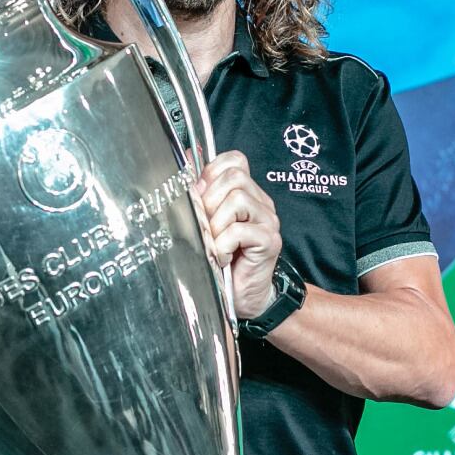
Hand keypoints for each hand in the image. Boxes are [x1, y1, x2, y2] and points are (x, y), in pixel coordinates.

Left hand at [194, 150, 282, 319]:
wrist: (242, 296)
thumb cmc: (220, 259)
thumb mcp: (204, 222)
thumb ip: (199, 193)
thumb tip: (186, 158)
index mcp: (246, 193)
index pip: (235, 160)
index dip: (212, 171)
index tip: (200, 195)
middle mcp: (261, 203)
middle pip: (234, 177)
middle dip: (209, 200)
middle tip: (206, 226)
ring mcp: (268, 220)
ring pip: (237, 199)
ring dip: (216, 224)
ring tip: (214, 244)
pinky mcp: (269, 241)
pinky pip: (239, 230)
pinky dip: (222, 245)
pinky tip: (221, 258)